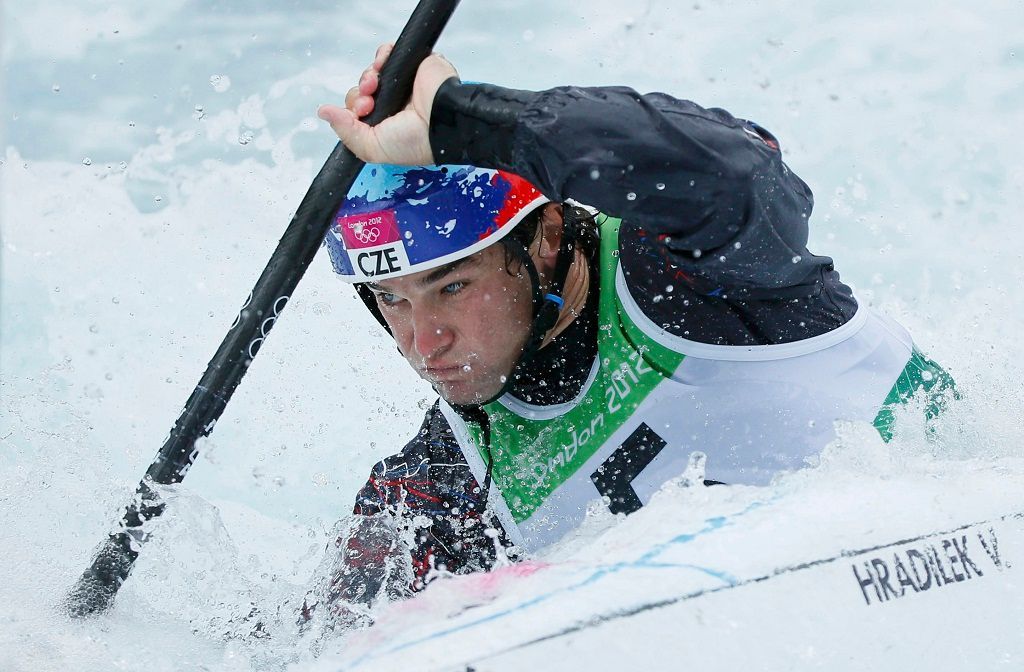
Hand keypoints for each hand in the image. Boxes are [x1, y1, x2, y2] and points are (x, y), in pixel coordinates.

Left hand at [318, 43, 458, 165]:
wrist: (442, 120)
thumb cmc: (416, 142)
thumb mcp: (372, 148)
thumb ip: (346, 132)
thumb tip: (323, 112)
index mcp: (386, 126)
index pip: (357, 112)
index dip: (352, 111)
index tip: (361, 113)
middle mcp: (394, 106)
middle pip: (361, 91)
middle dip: (359, 95)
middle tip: (368, 102)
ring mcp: (403, 85)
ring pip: (372, 72)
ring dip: (368, 76)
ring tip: (375, 84)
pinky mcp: (413, 65)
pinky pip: (388, 53)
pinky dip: (382, 54)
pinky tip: (384, 64)